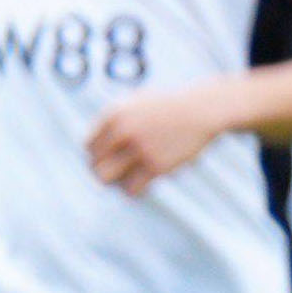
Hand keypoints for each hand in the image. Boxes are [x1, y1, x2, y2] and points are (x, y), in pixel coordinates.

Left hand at [84, 86, 236, 193]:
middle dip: (100, 170)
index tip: (111, 156)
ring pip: (107, 178)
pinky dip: (133, 189)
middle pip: (94, 163)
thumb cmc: (169, 107)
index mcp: (115, 114)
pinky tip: (141, 184)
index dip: (98, 154)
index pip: (89, 145)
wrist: (202, 110)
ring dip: (114, 181)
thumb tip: (93, 147)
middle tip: (114, 172)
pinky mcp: (157, 165)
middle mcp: (124, 131)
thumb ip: (113, 120)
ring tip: (126, 178)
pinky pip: (132, 188)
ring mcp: (140, 149)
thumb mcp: (135, 102)